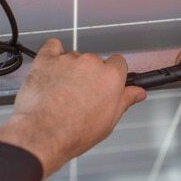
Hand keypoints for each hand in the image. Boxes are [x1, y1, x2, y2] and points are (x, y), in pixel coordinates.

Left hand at [0, 40, 146, 176]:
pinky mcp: (47, 59)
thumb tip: (137, 93)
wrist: (43, 133)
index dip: (112, 75)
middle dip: (89, 75)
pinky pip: (52, 47)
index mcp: (110, 76)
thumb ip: (125, 100)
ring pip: (74, 58)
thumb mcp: (109, 121)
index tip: (106, 84)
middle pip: (95, 61)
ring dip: (70, 70)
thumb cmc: (74, 131)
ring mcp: (68, 59)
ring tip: (61, 91)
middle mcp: (91, 63)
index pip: (118, 63)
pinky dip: (53, 54)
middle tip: (81, 95)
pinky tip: (53, 68)